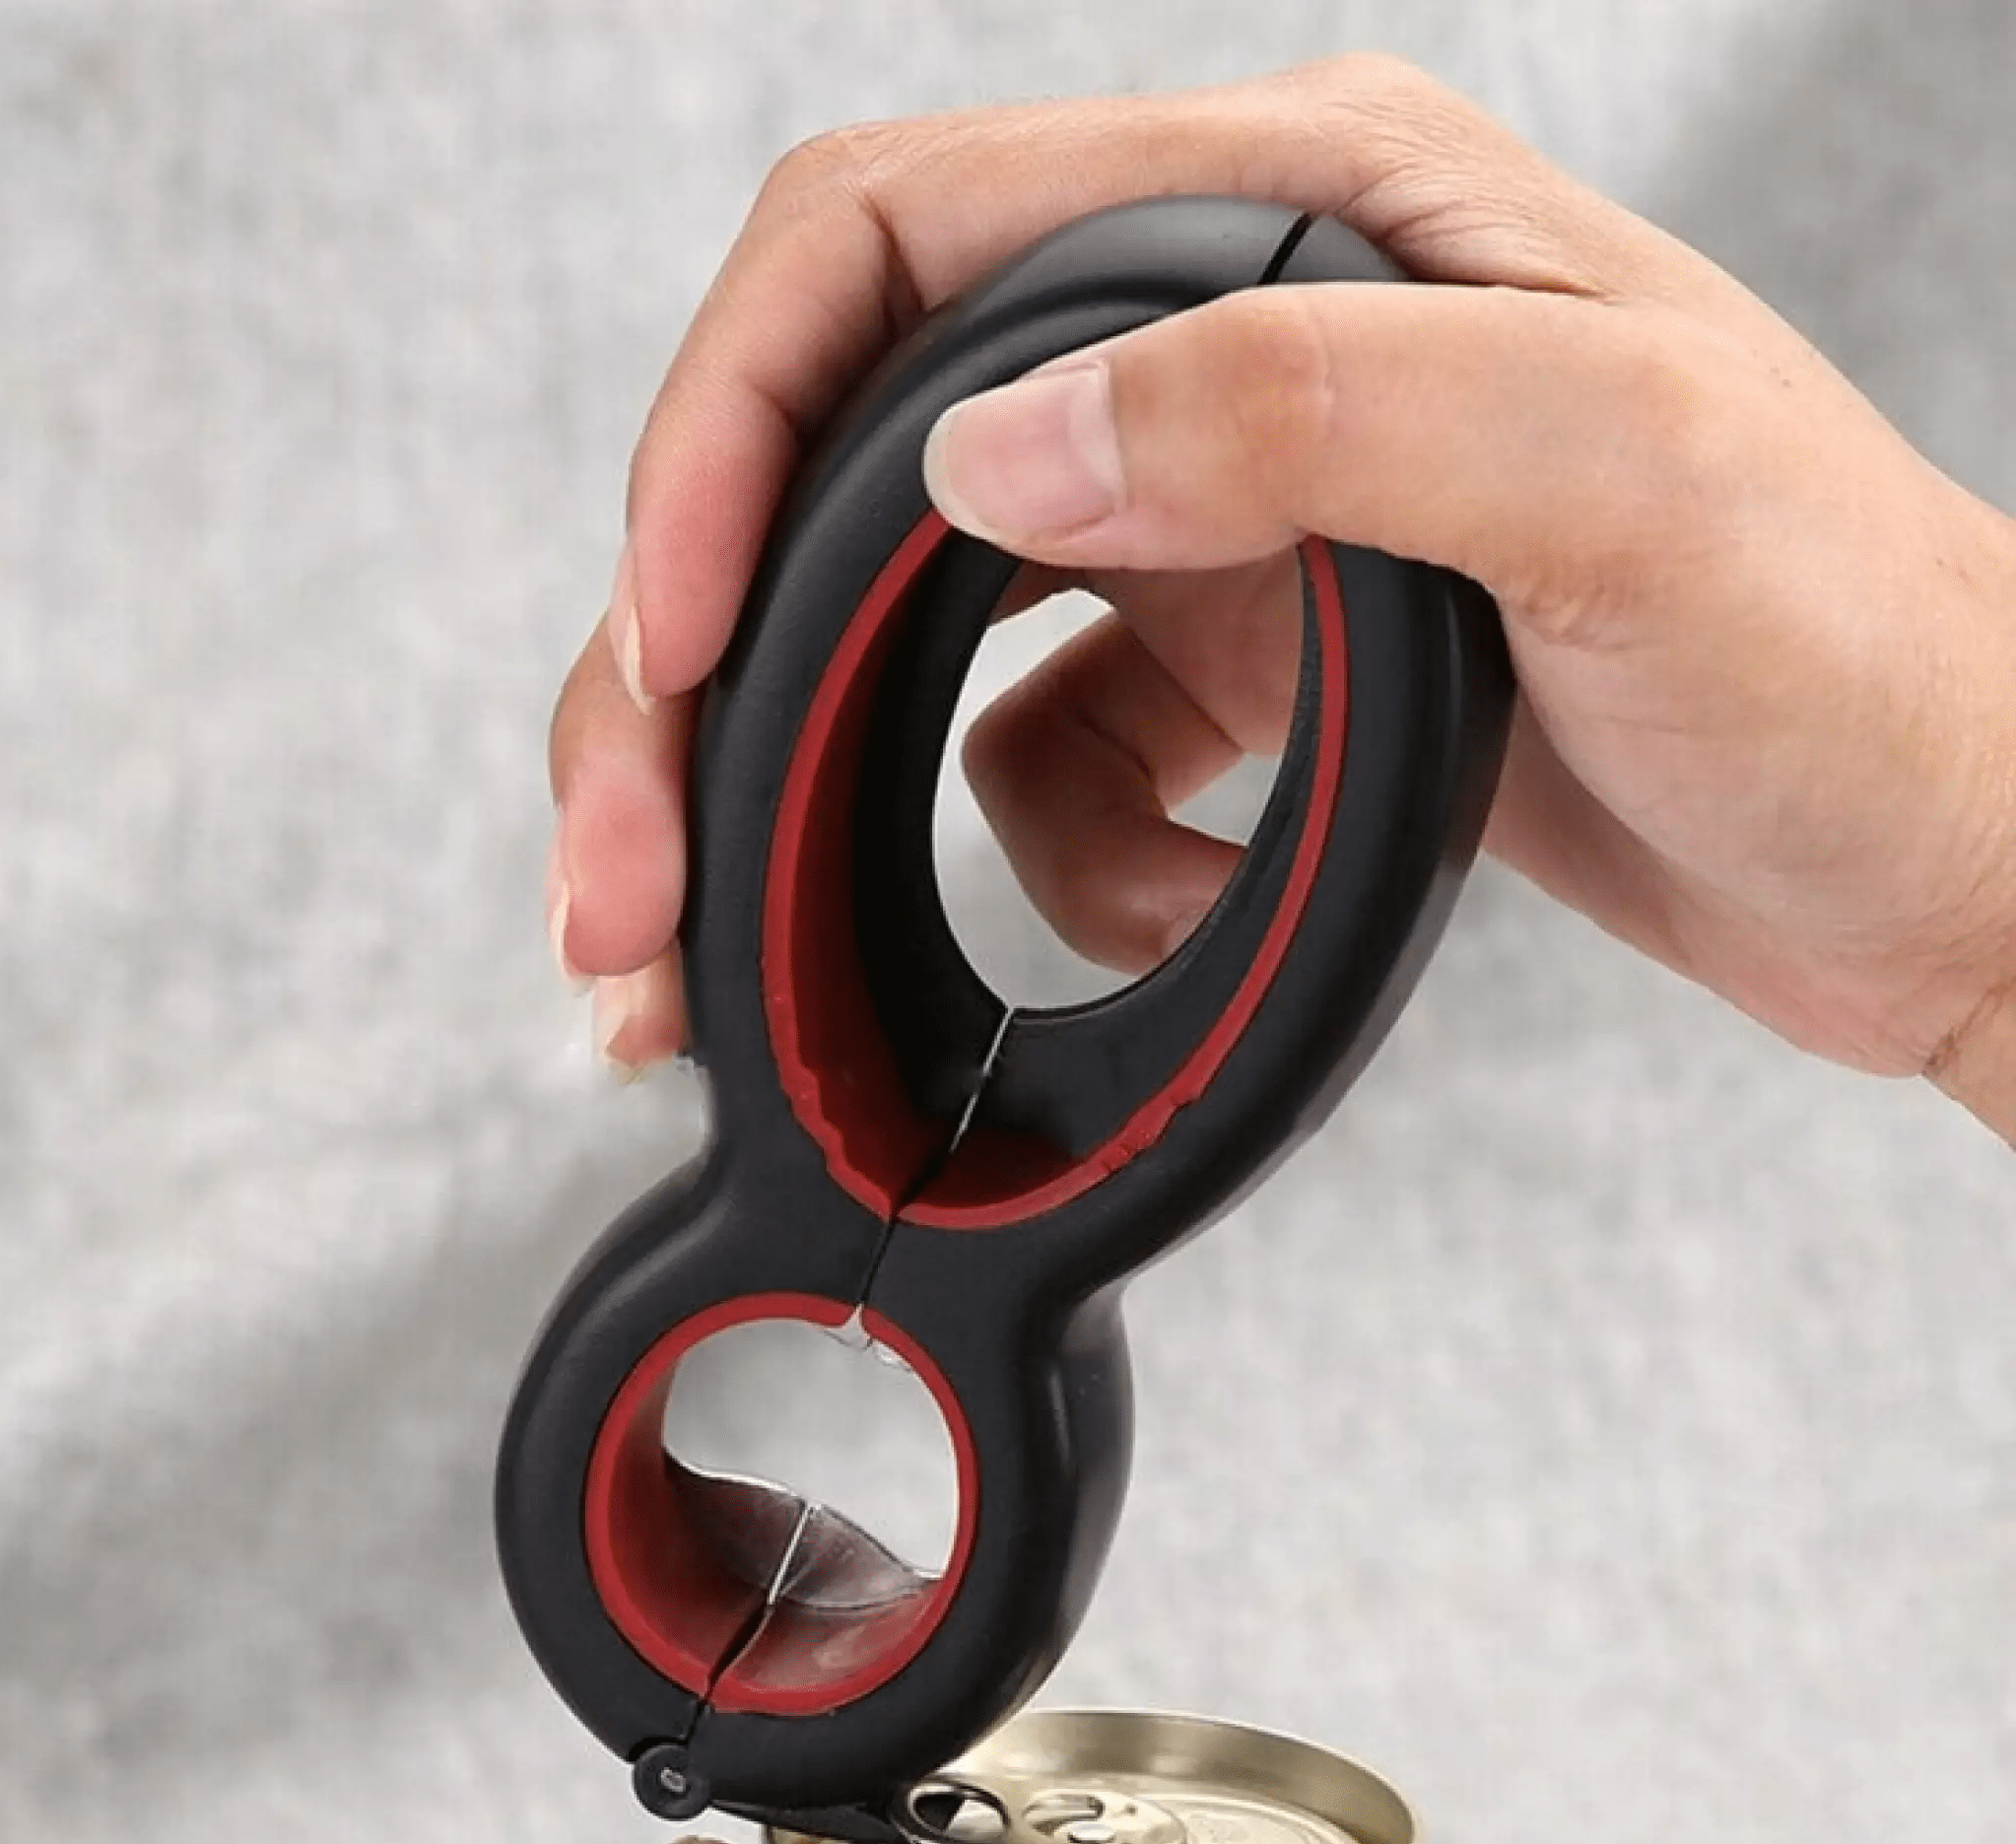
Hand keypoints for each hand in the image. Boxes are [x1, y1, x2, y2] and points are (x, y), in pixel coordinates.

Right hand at [545, 55, 2015, 1140]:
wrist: (1943, 848)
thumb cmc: (1855, 646)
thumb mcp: (1616, 476)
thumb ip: (1301, 411)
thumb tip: (992, 452)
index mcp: (1287, 214)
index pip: (885, 247)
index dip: (720, 433)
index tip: (667, 640)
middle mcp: (1219, 351)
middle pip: (837, 468)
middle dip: (692, 683)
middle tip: (624, 885)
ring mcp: (1216, 525)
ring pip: (902, 643)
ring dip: (810, 806)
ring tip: (744, 964)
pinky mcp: (1230, 679)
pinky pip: (1038, 775)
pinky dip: (1065, 873)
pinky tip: (1172, 910)